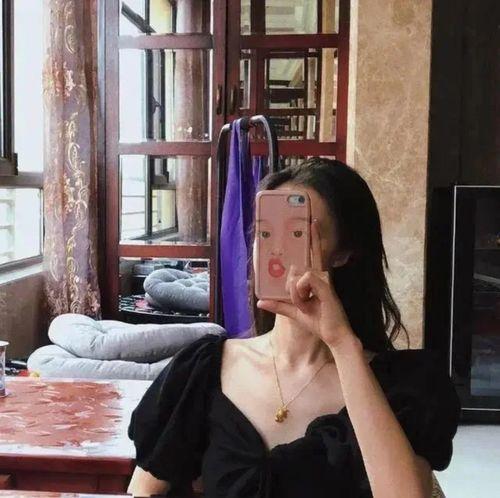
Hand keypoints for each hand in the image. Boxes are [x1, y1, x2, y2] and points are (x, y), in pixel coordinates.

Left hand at [256, 219, 356, 349]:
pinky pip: (301, 281)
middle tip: (305, 303)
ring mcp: (323, 278)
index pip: (314, 253)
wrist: (334, 334)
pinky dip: (299, 295)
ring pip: (295, 278)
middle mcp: (320, 275)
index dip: (313, 238)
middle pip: (294, 271)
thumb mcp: (293, 312)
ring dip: (296, 295)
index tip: (312, 221)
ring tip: (308, 306)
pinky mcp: (324, 284)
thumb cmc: (318, 322)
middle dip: (292, 290)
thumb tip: (260, 301)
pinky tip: (309, 304)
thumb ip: (279, 305)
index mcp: (316, 279)